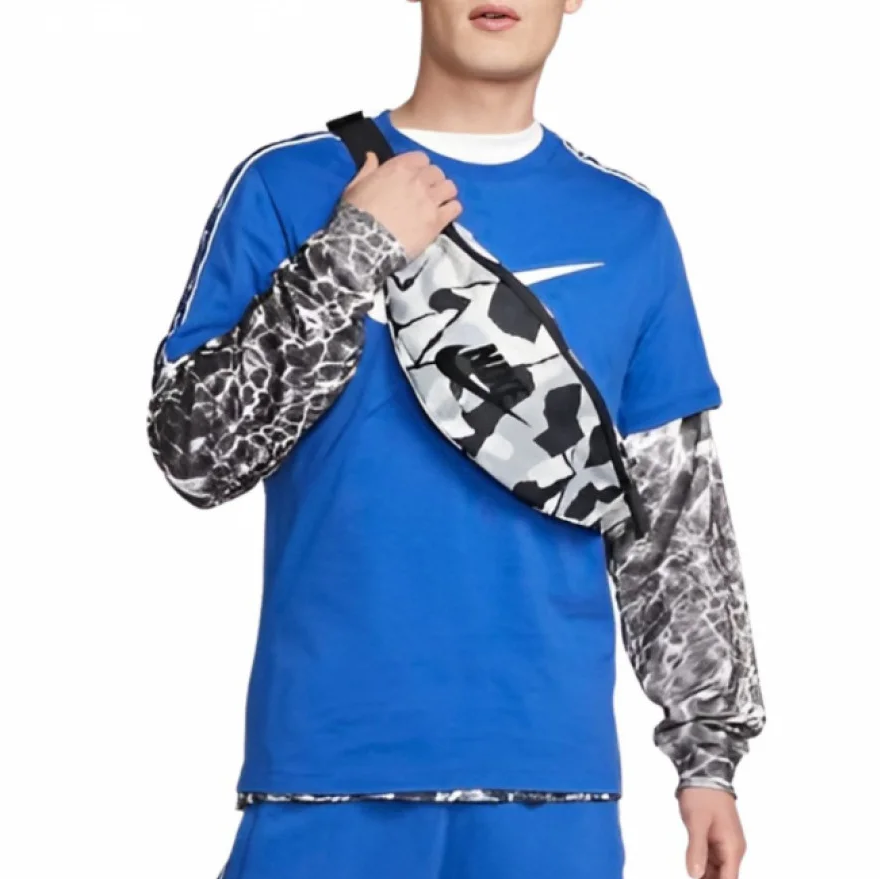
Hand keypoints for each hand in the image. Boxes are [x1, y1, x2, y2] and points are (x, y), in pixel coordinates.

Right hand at [341, 150, 461, 260]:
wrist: (365, 244)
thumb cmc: (356, 215)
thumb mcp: (355, 188)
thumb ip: (367, 170)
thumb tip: (372, 156)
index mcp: (398, 168)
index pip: (421, 158)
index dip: (419, 168)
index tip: (415, 177)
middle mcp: (418, 180)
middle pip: (437, 172)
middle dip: (432, 181)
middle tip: (426, 193)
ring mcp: (430, 200)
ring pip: (450, 187)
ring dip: (444, 193)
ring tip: (437, 204)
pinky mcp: (437, 221)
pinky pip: (455, 208)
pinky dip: (451, 210)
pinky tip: (444, 215)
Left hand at [678, 787, 746, 878]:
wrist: (704, 772)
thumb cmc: (702, 795)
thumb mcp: (696, 822)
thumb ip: (697, 849)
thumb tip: (695, 875)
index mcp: (732, 847)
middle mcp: (732, 848)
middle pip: (723, 876)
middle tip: (691, 875)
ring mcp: (724, 843)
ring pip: (717, 869)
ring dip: (705, 874)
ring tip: (690, 872)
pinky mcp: (715, 837)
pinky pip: (711, 858)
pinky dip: (703, 865)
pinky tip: (692, 868)